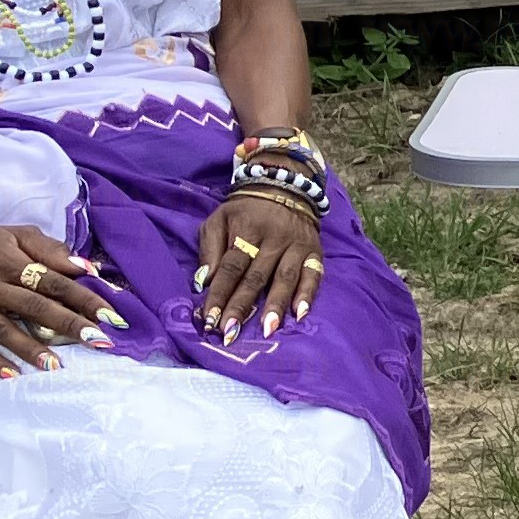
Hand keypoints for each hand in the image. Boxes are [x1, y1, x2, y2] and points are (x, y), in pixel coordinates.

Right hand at [0, 220, 115, 377]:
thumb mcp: (15, 234)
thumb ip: (51, 250)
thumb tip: (87, 268)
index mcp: (11, 262)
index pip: (54, 282)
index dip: (84, 298)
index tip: (111, 315)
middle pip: (36, 307)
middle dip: (69, 325)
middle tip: (99, 341)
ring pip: (5, 331)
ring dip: (31, 349)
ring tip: (57, 366)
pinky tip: (13, 376)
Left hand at [195, 191, 328, 339]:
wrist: (283, 187)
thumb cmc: (245, 211)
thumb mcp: (218, 219)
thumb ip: (209, 249)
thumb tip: (204, 282)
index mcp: (246, 230)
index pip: (230, 267)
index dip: (220, 294)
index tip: (210, 319)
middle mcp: (273, 239)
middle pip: (256, 277)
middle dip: (242, 306)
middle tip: (231, 332)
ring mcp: (296, 246)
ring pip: (285, 278)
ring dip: (276, 305)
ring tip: (267, 330)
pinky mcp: (315, 251)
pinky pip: (314, 274)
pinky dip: (308, 294)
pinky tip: (300, 314)